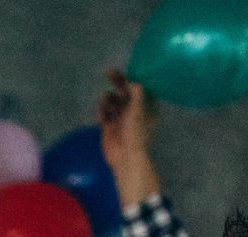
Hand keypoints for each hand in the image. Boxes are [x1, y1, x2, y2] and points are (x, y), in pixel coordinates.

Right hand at [97, 69, 160, 205]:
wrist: (125, 156)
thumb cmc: (136, 133)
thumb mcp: (138, 110)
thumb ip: (136, 93)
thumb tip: (132, 82)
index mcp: (146, 106)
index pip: (139, 88)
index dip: (132, 78)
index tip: (125, 69)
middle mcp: (134, 110)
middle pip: (124, 92)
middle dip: (117, 82)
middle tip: (109, 71)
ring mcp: (121, 118)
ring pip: (113, 101)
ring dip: (108, 99)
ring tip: (105, 101)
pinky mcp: (109, 126)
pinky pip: (104, 113)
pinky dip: (102, 111)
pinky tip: (101, 113)